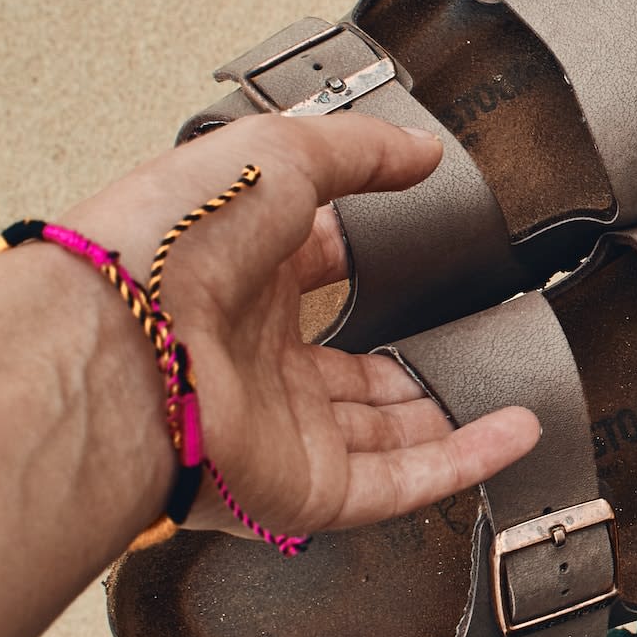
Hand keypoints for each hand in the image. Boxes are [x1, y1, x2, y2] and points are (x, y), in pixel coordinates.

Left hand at [59, 112, 538, 537]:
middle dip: (405, 358)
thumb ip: (362, 149)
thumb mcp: (278, 154)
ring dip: (445, 413)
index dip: (368, 259)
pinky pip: (401, 483)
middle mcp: (252, 358)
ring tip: (504, 390)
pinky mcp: (304, 487)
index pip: (316, 270)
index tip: (419, 250)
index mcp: (236, 275)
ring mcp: (279, 428)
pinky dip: (465, 461)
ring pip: (381, 432)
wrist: (124, 343)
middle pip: (348, 367)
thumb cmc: (168, 243)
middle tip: (463, 340)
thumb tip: (421, 149)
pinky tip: (513, 433)